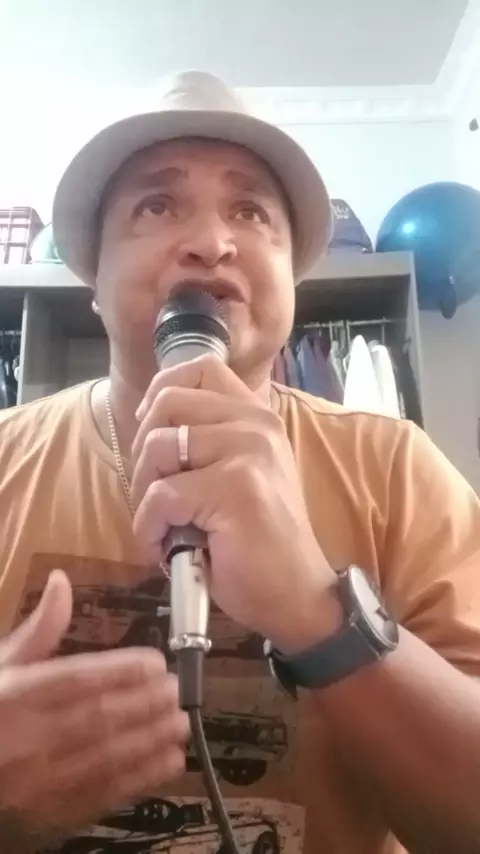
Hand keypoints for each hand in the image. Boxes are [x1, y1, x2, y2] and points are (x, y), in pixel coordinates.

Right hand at [0, 570, 188, 852]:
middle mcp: (28, 737)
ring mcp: (39, 780)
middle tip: (177, 691)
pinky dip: (139, 779)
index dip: (121, 670)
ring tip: (180, 723)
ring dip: (149, 740)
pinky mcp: (50, 812)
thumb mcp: (1, 665)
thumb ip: (38, 629)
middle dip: (144, 704)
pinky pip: (101, 795)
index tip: (156, 662)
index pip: (76, 679)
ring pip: (104, 757)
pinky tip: (167, 762)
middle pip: (97, 718)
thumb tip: (62, 580)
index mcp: (17, 695)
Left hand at [131, 355, 340, 652]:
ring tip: (163, 525)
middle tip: (156, 495)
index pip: (200, 367)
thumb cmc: (259, 540)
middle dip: (143, 453)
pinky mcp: (235, 488)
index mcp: (256, 416)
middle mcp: (255, 424)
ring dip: (143, 494)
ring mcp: (248, 452)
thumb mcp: (240, 474)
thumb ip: (210, 440)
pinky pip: (160, 496)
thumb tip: (148, 421)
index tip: (153, 431)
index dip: (162, 391)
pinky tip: (166, 548)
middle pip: (166, 403)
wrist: (296, 593)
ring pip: (156, 448)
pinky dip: (149, 528)